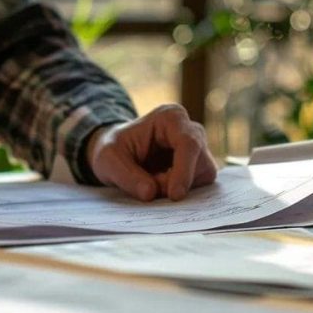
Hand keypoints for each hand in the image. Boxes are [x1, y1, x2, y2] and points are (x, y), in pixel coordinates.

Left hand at [87, 104, 216, 201]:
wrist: (116, 155)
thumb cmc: (113, 150)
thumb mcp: (108, 160)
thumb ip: (127, 176)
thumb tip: (151, 194)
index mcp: (170, 118)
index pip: (189, 144)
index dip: (184, 171)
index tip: (174, 195)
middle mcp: (190, 130)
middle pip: (201, 162)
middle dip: (177, 182)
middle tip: (151, 190)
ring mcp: (197, 150)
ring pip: (203, 176)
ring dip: (178, 187)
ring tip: (151, 184)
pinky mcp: (198, 168)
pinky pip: (199, 186)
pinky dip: (180, 191)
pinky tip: (160, 187)